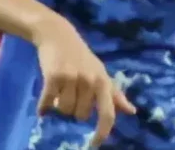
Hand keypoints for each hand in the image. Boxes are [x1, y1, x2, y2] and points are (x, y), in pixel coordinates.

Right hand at [32, 14, 136, 146]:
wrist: (58, 35)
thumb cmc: (82, 58)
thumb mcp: (101, 73)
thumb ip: (115, 94)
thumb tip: (132, 112)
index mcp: (104, 82)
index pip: (108, 113)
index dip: (103, 131)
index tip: (95, 144)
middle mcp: (90, 81)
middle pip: (80, 115)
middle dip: (74, 110)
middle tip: (71, 93)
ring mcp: (72, 78)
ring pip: (64, 110)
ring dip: (59, 106)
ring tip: (60, 91)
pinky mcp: (53, 76)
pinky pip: (47, 102)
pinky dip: (43, 107)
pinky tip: (42, 108)